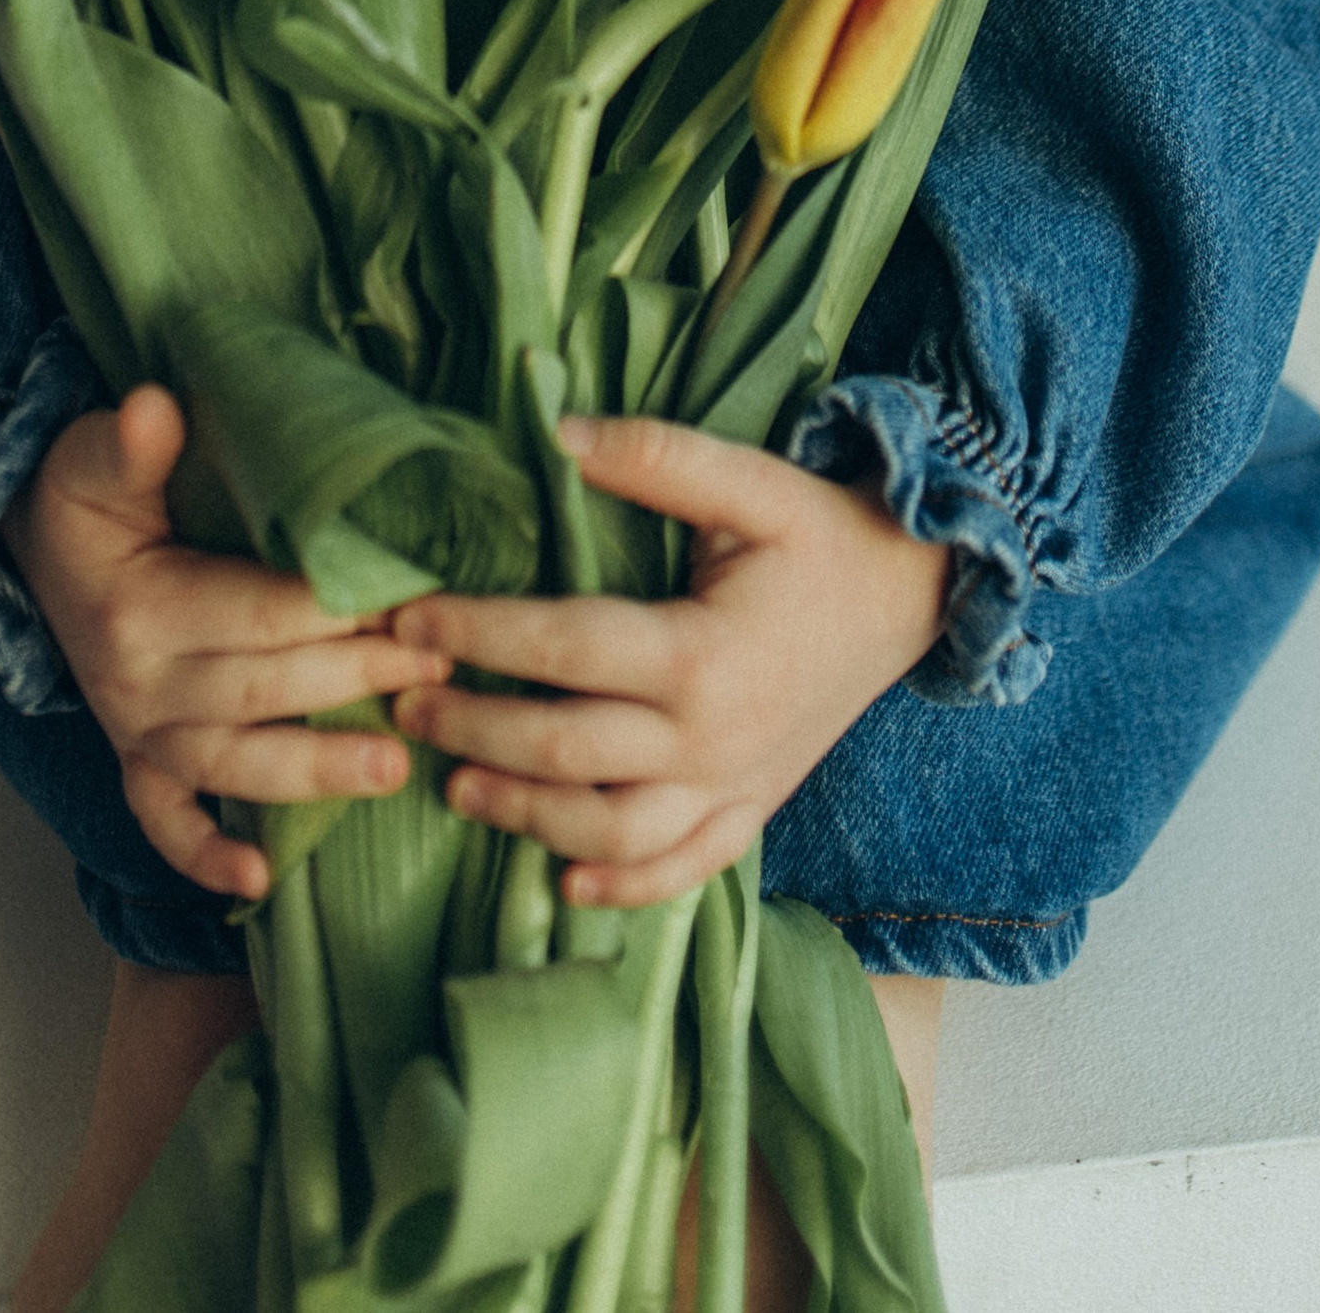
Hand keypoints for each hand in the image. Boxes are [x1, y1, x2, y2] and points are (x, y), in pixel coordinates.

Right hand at [0, 385, 445, 902]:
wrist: (29, 540)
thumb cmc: (86, 492)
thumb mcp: (97, 454)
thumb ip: (130, 440)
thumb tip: (157, 410)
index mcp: (139, 608)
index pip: (261, 612)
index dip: (341, 606)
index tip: (416, 596)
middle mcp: (135, 683)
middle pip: (265, 687)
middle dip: (359, 676)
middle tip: (443, 667)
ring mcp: (133, 729)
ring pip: (234, 763)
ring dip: (314, 771)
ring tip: (395, 771)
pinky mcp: (131, 757)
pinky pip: (163, 820)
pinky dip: (204, 853)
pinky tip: (260, 881)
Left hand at [386, 415, 949, 909]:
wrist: (914, 595)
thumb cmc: (824, 532)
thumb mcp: (751, 480)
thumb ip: (656, 457)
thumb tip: (557, 433)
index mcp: (702, 654)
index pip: (562, 648)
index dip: (478, 634)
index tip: (410, 619)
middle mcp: (712, 737)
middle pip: (564, 750)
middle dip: (473, 730)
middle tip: (405, 707)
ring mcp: (734, 786)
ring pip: (609, 832)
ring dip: (525, 817)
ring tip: (459, 788)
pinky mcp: (752, 809)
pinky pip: (682, 870)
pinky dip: (622, 887)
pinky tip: (564, 880)